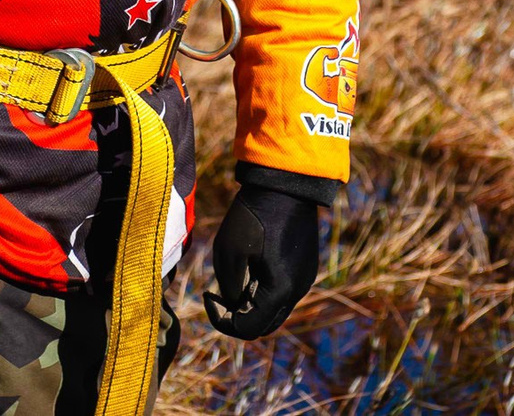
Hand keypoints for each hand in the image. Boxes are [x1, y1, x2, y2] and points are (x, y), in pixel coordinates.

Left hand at [203, 184, 321, 339]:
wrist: (285, 184)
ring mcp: (305, 280)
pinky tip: (252, 265)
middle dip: (238, 316)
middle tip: (220, 292)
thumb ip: (229, 287)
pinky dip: (264, 290)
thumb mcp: (229, 251)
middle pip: (263, 325)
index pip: (247, 329)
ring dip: (251, 302)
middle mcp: (297, 291)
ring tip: (237, 274)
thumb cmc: (252, 215)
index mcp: (280, 291)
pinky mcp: (305, 268)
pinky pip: (282, 292)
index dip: (222, 319)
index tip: (209, 294)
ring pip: (274, 309)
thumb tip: (233, 304)